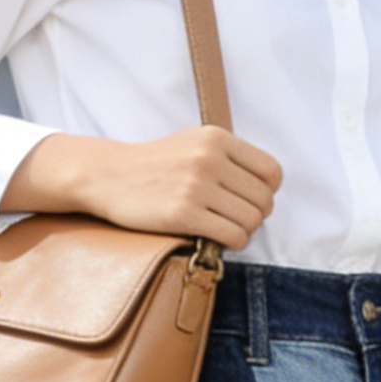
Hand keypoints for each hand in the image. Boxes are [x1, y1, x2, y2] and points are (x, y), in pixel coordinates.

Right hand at [0, 125, 282, 248]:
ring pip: (251, 220)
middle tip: (237, 219)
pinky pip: (232, 236)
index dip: (268, 191)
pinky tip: (219, 239)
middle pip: (263, 200)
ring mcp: (196, 187)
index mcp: (217, 138)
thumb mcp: (194, 142)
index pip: (271, 172)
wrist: (108, 176)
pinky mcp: (184, 214)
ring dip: (244, 231)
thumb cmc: (155, 164)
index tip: (251, 199)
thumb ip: (229, 156)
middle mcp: (209, 159)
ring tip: (226, 228)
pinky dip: (233, 242)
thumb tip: (268, 185)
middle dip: (256, 215)